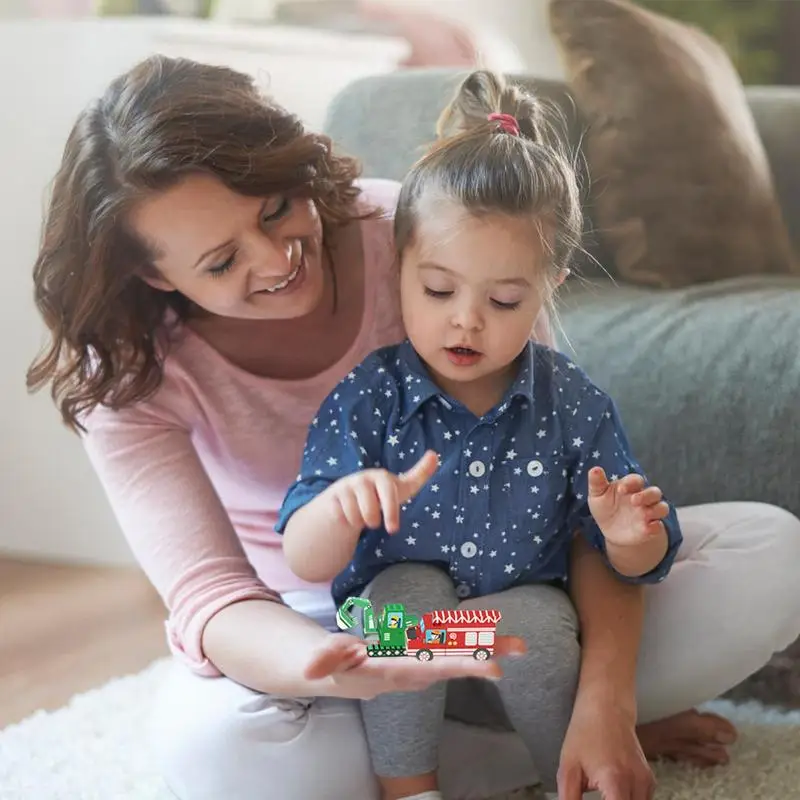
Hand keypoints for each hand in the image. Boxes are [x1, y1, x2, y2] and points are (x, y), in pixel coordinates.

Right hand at [304, 632, 526, 699]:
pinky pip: (450, 645)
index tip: (493, 667)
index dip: (464, 665)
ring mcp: (420, 662)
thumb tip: (323, 662)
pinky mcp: (420, 652)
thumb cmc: (332, 665)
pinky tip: (495, 635)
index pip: (434, 668)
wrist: (336, 675)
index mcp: (397, 671)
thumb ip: (327, 658)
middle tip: (521, 649)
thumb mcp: (326, 660)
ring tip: (520, 644)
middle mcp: (415, 670)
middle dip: (486, 656)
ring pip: (457, 653)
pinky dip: (472, 639)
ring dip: (487, 647)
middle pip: (455, 662)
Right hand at [329, 450, 438, 533]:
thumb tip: (435, 455)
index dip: (391, 511)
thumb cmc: (379, 493)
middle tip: (378, 524)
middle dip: (374, 521)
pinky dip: (347, 522)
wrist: (348, 499)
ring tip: (362, 516)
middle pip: (370, 511)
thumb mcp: (400, 487)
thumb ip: (419, 473)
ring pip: (355, 516)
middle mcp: (361, 479)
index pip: (388, 491)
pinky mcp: (331, 498)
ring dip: (361, 522)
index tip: (393, 530)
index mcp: (380, 476)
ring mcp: (345, 487)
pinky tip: (348, 515)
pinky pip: (342, 518)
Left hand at [558, 698, 654, 799]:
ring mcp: (647, 783)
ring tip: (601, 794)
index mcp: (615, 781)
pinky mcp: (649, 781)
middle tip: (594, 797)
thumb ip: (569, 798)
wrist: (606, 706)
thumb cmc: (585, 732)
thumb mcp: (568, 767)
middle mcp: (637, 784)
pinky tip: (611, 796)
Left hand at [587, 467, 668, 547]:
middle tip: (634, 501)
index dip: (631, 482)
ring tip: (644, 514)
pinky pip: (659, 526)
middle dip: (647, 495)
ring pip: (662, 507)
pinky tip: (646, 528)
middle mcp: (642, 498)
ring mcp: (648, 513)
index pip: (636, 480)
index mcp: (630, 487)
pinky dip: (655, 527)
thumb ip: (597, 482)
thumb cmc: (605, 507)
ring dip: (656, 510)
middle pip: (655, 492)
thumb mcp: (597, 495)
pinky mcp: (650, 528)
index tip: (620, 490)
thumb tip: (595, 469)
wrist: (609, 530)